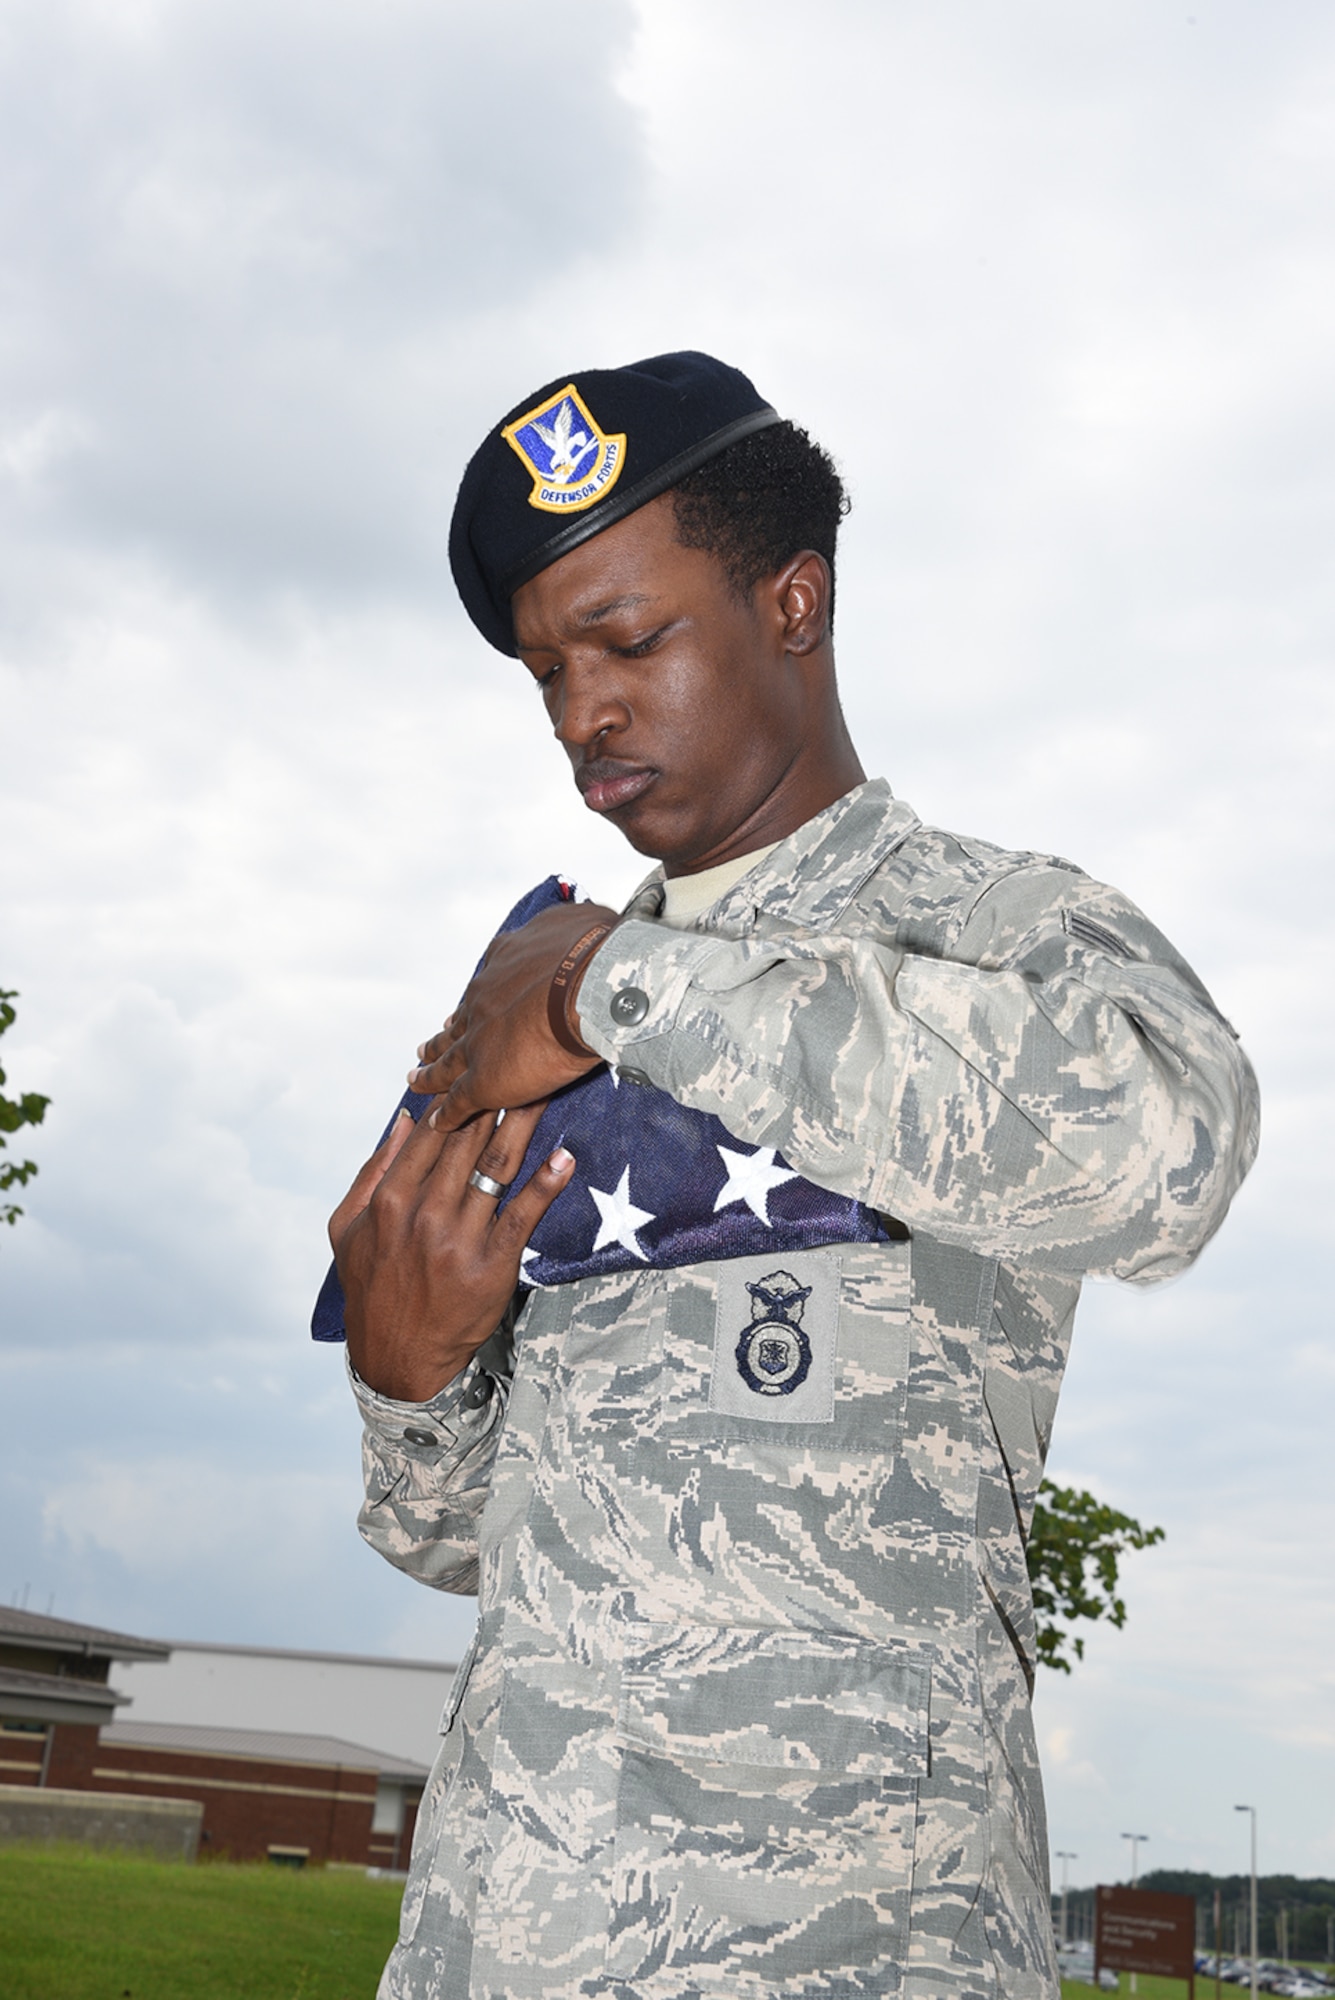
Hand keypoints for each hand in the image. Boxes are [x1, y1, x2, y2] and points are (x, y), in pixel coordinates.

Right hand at [328, 1099, 573, 1402]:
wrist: (397, 1357)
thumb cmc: (371, 1286)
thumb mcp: (348, 1228)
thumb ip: (372, 1171)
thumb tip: (400, 1119)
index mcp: (390, 1200)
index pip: (429, 1133)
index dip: (457, 1098)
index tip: (480, 1069)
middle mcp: (425, 1215)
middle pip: (467, 1142)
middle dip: (495, 1099)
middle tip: (523, 1063)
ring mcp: (460, 1240)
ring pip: (496, 1169)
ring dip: (523, 1126)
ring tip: (545, 1089)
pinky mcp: (493, 1266)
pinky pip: (523, 1217)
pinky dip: (545, 1185)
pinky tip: (564, 1158)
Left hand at [409, 901, 619, 1130]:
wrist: (589, 987)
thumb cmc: (592, 951)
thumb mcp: (578, 922)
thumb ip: (570, 926)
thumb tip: (578, 923)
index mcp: (501, 965)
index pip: (482, 987)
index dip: (474, 1001)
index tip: (463, 1010)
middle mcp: (481, 1001)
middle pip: (455, 1025)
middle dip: (442, 1037)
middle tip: (425, 1046)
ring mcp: (478, 1042)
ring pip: (446, 1062)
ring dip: (431, 1072)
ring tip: (417, 1077)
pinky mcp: (483, 1080)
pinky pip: (458, 1101)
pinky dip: (448, 1114)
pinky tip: (440, 1122)